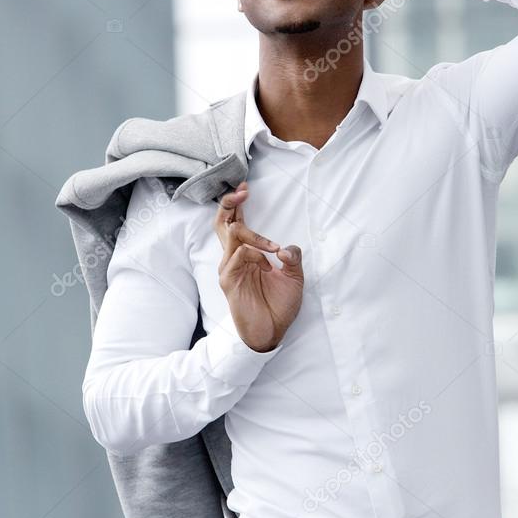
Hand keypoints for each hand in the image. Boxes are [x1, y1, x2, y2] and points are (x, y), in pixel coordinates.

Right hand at [215, 181, 303, 351]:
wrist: (273, 332)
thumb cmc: (280, 304)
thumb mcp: (295, 276)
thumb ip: (292, 257)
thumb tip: (284, 247)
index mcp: (246, 252)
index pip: (235, 221)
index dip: (235, 202)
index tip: (244, 186)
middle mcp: (233, 257)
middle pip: (222, 222)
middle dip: (229, 203)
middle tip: (241, 192)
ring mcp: (229, 267)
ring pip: (233, 234)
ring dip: (255, 234)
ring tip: (273, 247)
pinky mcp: (228, 280)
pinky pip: (239, 255)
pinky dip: (256, 254)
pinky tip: (267, 266)